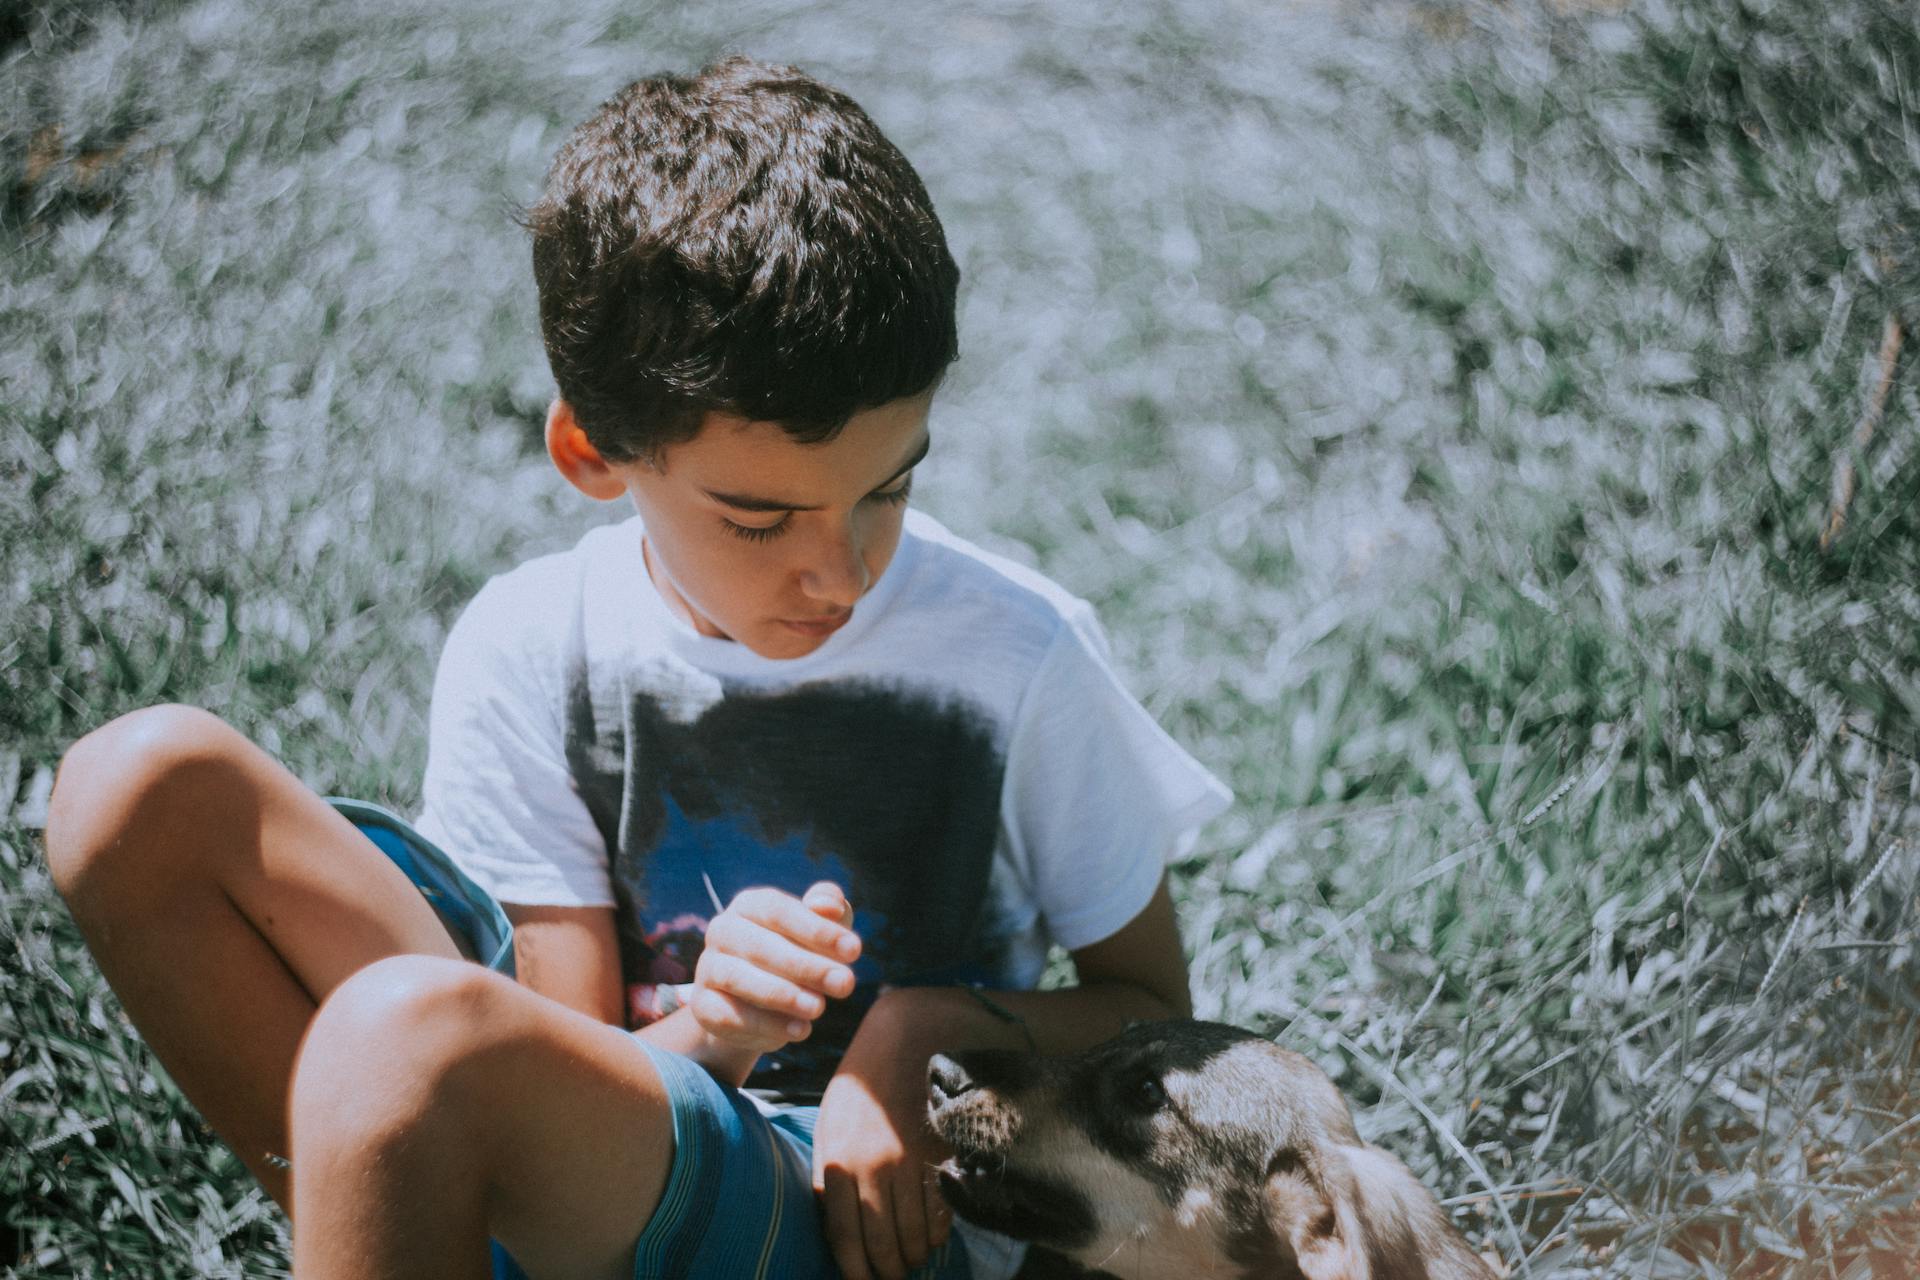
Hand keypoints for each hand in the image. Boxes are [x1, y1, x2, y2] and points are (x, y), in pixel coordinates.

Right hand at [688, 882, 860, 1057]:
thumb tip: (828, 905)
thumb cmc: (798, 953)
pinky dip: (765, 1025)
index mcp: (750, 905)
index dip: (817, 930)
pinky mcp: (703, 1006)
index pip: (780, 911)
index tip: (854, 950)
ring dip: (783, 995)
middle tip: (845, 983)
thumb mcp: (820, 930)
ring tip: (819, 1008)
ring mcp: (708, 968)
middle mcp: (723, 930)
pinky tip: (800, 1030)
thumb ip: (829, 909)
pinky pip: (728, 1015)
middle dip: (807, 966)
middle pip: (761, 945)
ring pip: (739, 978)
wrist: (759, 1004)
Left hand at [813, 993, 953, 1279]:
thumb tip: (832, 1224)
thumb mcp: (829, 1123)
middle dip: (887, 1272)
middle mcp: (871, 1167)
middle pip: (880, 1242)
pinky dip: (938, 1232)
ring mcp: (909, 1161)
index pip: (844, 1236)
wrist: (903, 1039)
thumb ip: (826, 1174)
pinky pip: (941, 1210)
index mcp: (836, 1161)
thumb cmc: (860, 1085)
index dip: (853, 1270)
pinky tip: (933, 1237)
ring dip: (913, 1255)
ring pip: (913, 1232)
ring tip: (912, 1261)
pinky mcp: (938, 1152)